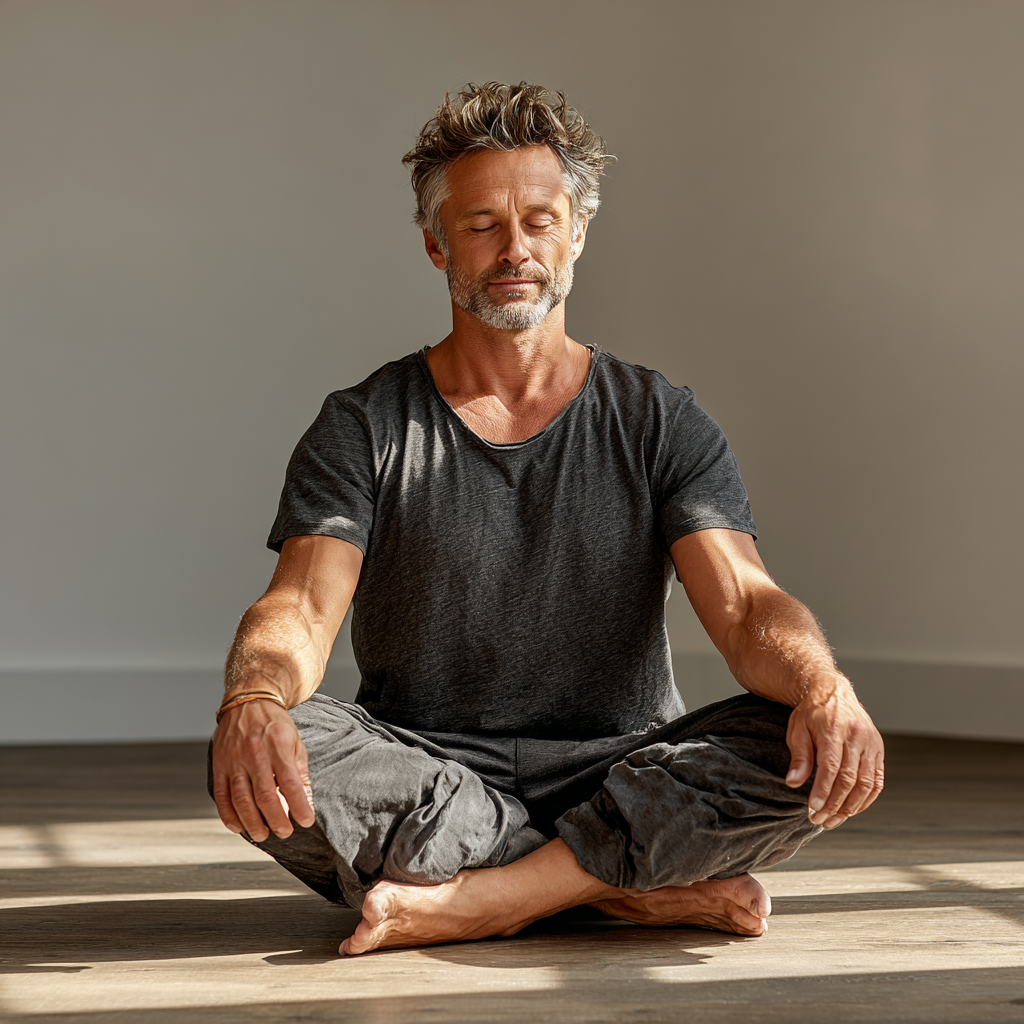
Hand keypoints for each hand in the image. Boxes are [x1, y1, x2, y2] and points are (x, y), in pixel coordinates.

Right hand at [210, 699, 315, 841]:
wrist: (249, 701)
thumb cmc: (275, 724)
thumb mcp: (295, 742)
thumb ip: (299, 772)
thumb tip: (305, 802)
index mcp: (278, 747)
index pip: (291, 783)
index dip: (299, 806)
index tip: (306, 821)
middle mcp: (255, 754)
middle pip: (265, 795)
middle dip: (276, 819)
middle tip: (284, 832)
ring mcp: (234, 760)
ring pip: (241, 799)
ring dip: (251, 822)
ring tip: (262, 835)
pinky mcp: (219, 764)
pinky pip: (221, 795)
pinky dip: (228, 814)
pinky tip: (237, 826)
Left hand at [784, 679, 884, 827]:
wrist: (833, 692)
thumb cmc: (812, 712)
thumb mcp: (797, 729)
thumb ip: (798, 757)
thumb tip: (793, 783)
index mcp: (833, 729)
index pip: (831, 766)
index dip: (823, 790)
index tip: (813, 808)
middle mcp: (856, 736)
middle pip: (849, 778)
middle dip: (835, 803)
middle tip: (819, 819)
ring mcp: (871, 743)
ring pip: (866, 783)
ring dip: (851, 806)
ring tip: (833, 819)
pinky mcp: (878, 750)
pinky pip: (877, 780)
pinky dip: (866, 799)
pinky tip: (852, 810)